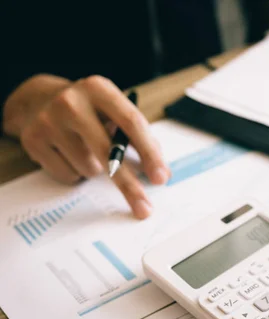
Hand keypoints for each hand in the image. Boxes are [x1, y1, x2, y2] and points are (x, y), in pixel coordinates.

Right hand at [2, 74, 169, 218]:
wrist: (37, 99)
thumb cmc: (89, 110)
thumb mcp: (114, 111)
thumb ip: (139, 137)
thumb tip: (162, 173)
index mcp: (99, 89)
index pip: (131, 122)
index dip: (149, 153)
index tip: (161, 178)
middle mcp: (71, 102)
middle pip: (107, 152)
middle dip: (128, 184)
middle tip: (144, 207)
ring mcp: (48, 121)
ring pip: (89, 168)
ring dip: (97, 169)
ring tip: (87, 150)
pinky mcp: (32, 140)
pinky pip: (69, 176)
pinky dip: (76, 173)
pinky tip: (68, 153)